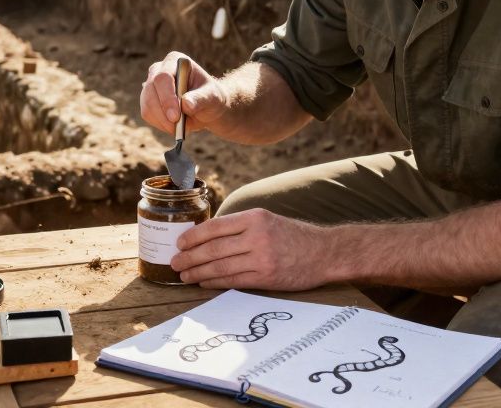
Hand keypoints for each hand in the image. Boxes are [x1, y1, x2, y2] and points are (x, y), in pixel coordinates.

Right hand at [139, 51, 229, 134]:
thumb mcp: (212, 97)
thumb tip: (186, 104)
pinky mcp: (147, 100)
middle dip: (163, 112)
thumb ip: (201, 99)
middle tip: (176, 128)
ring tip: (181, 126)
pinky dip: (160, 124)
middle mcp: (159, 70)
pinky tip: (174, 125)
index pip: (163, 77)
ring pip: (147, 105)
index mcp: (175, 61)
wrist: (205, 107)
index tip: (175, 117)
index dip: (167, 97)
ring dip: (163, 121)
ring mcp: (150, 85)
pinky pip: (147, 114)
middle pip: (151, 90)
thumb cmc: (210, 97)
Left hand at [170, 209, 332, 290]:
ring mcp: (262, 258)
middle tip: (175, 262)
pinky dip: (215, 283)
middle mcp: (257, 236)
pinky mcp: (267, 277)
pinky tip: (204, 283)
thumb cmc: (293, 236)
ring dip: (198, 273)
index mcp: (255, 218)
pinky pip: (234, 281)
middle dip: (190, 257)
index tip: (179, 243)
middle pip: (213, 248)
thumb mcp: (267, 220)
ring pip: (220, 266)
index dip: (194, 236)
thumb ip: (240, 227)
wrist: (325, 252)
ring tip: (185, 275)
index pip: (215, 226)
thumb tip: (205, 236)